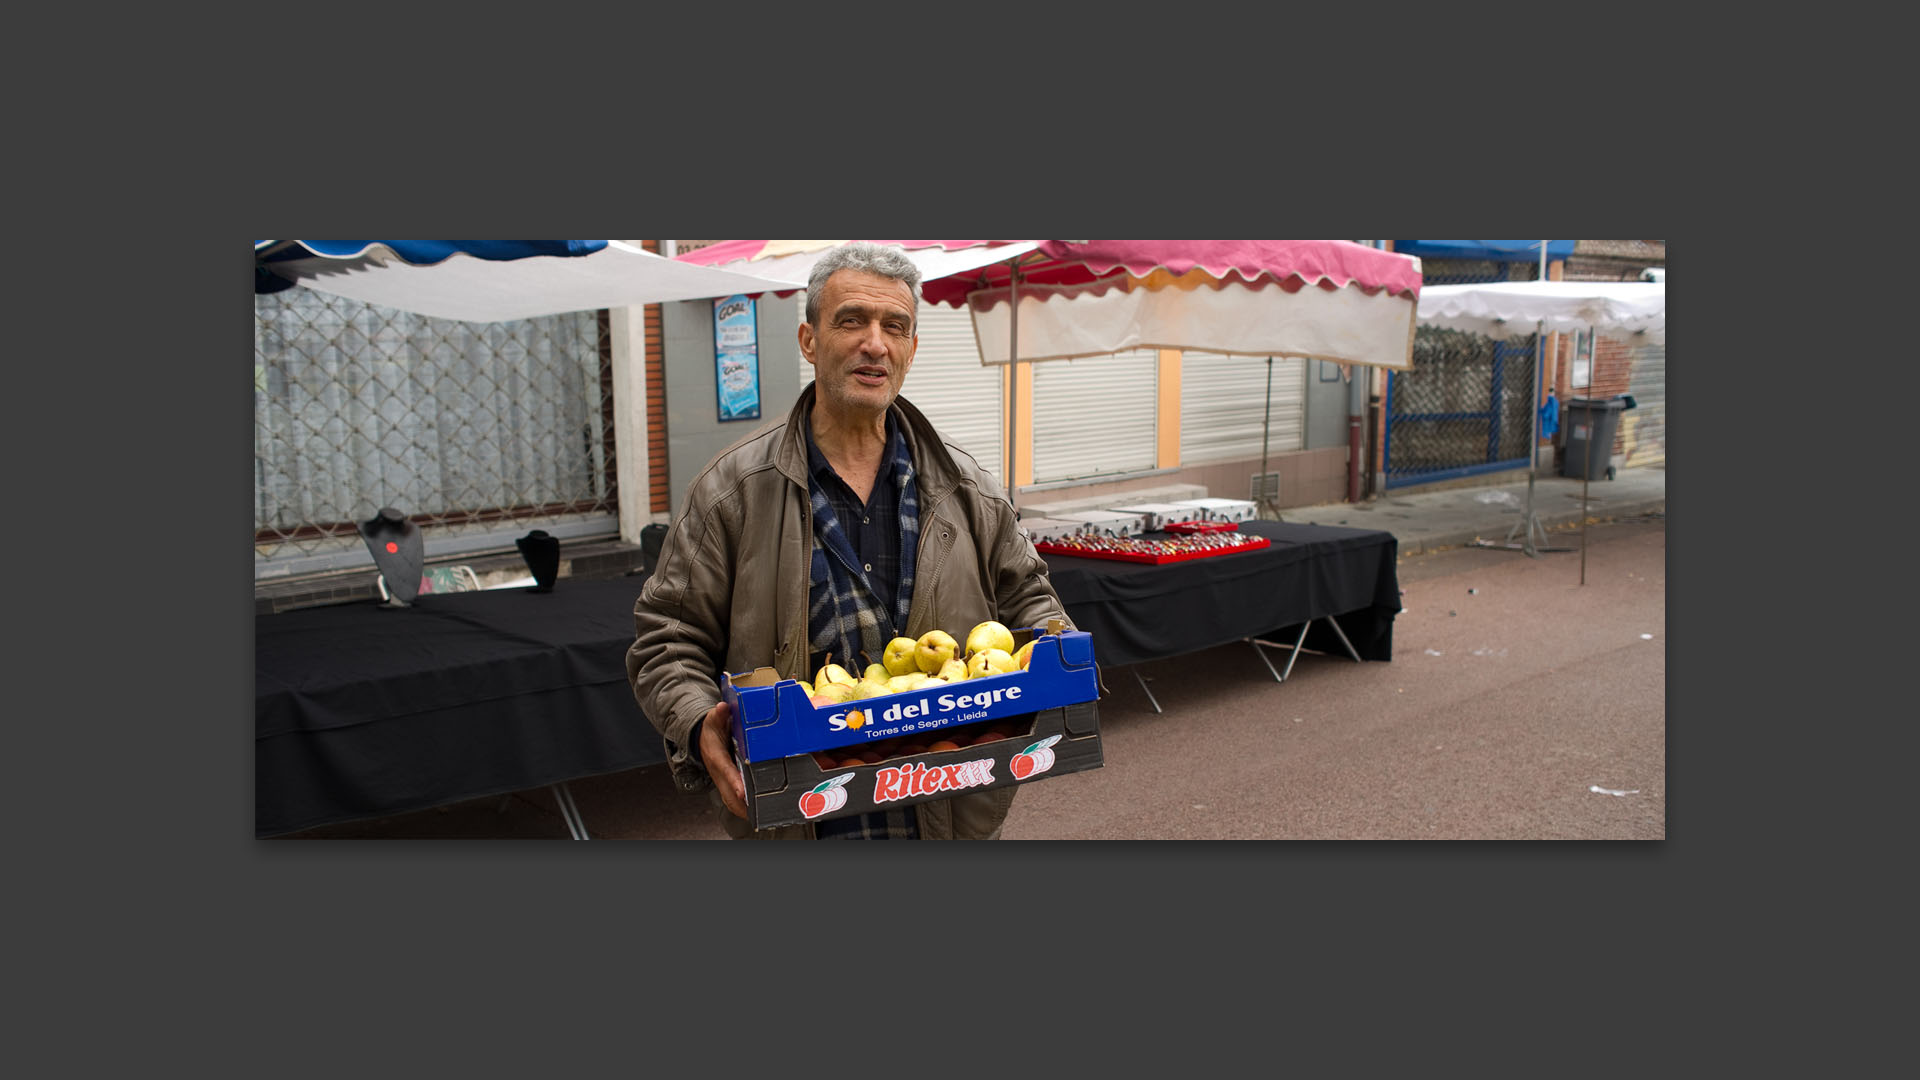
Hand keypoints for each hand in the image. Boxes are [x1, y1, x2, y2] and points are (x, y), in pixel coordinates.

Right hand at [697, 700, 747, 818]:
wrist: (700, 738)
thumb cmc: (710, 730)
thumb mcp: (713, 719)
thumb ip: (718, 714)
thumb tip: (721, 708)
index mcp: (716, 757)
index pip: (725, 771)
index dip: (734, 782)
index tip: (742, 792)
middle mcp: (718, 772)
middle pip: (728, 793)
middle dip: (741, 805)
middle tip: (758, 812)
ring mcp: (721, 780)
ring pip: (730, 800)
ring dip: (743, 810)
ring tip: (760, 817)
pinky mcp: (726, 784)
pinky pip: (733, 800)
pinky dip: (742, 808)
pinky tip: (756, 813)